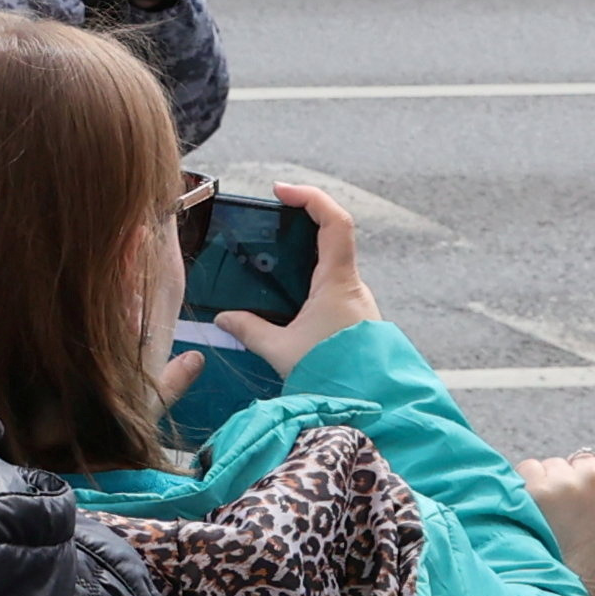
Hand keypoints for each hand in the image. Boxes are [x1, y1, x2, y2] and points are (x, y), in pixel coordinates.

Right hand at [214, 178, 378, 372]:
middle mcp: (352, 285)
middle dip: (298, 226)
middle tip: (267, 226)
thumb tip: (223, 318)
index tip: (281, 192)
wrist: (371, 403)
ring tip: (267, 270)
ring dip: (301, 259)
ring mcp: (356, 302)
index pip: (335, 222)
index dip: (311, 197)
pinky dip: (307, 284)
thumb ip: (249, 329)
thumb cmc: (331, 371)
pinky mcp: (355, 318)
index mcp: (337, 281)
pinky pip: (330, 289)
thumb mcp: (281, 349)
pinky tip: (285, 303)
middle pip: (331, 237)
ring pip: (330, 266)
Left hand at [516, 449, 594, 586]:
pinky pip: (528, 469)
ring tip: (554, 522)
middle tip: (572, 519)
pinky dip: (527, 487)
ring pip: (553, 466)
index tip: (594, 504)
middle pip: (581, 462)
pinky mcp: (535, 489)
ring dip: (550, 485)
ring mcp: (566, 483)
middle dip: (574, 482)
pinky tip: (536, 516)